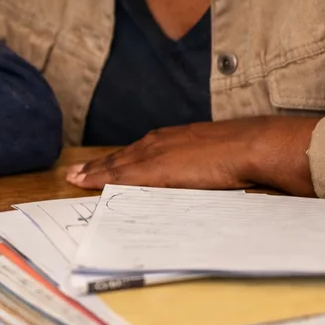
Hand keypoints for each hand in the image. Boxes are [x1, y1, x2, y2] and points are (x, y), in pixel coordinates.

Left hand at [65, 117, 321, 195]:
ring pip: (115, 164)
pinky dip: (101, 180)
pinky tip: (86, 184)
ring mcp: (154, 153)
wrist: (251, 145)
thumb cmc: (242, 151)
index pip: (136, 153)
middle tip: (73, 173)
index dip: (116, 160)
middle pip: (120, 157)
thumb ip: (199, 166)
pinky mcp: (154, 168)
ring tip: (74, 178)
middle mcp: (158, 142)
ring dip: (94, 172)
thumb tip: (199, 178)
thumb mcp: (213, 157)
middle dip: (97, 166)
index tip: (99, 166)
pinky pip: (120, 175)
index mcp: (172, 140)